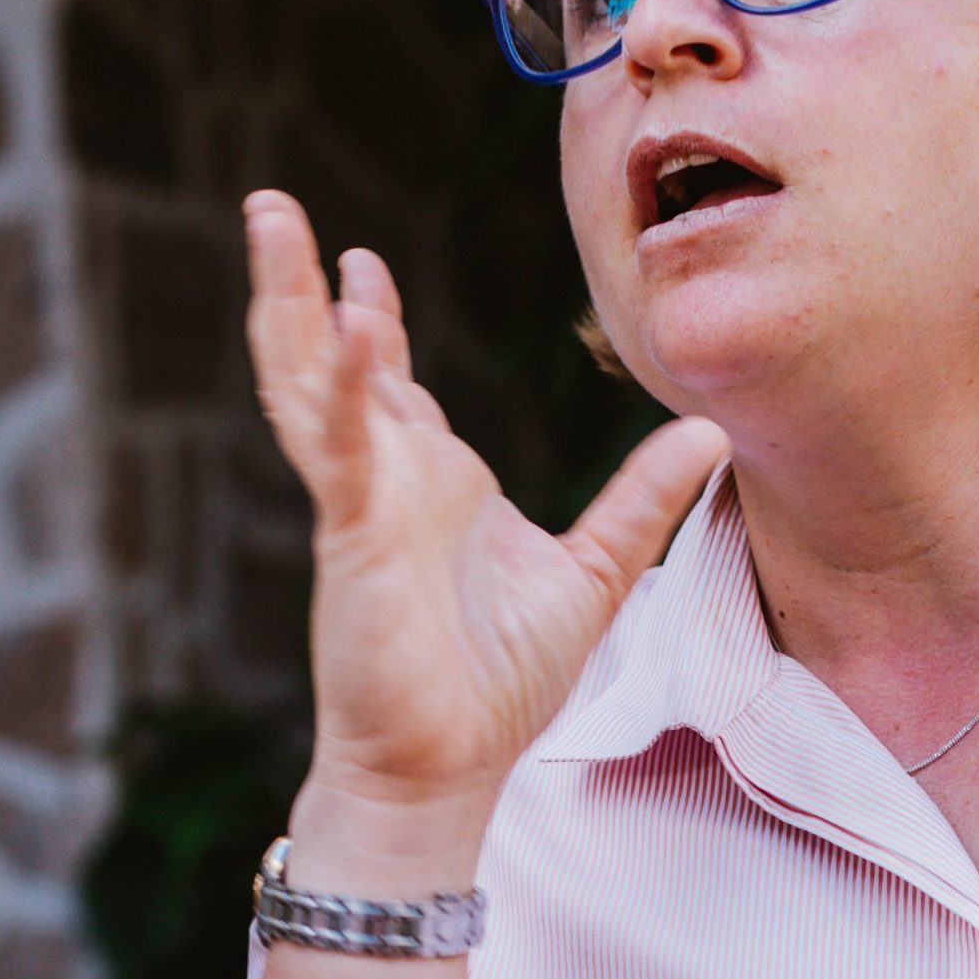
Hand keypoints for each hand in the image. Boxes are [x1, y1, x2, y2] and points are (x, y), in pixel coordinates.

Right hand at [243, 190, 726, 851]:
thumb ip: (644, 498)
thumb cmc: (499, 683)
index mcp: (431, 485)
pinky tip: (351, 324)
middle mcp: (386, 480)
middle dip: (300, 286)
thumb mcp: (598, 573)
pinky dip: (345, 383)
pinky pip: (343, 447)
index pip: (388, 382)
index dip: (374, 322)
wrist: (448, 767)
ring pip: (306, 381)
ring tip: (271, 221)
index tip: (361, 264)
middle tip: (274, 211)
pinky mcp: (355, 536)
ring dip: (288, 303)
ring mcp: (363, 502)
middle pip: (327, 360)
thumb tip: (707, 432)